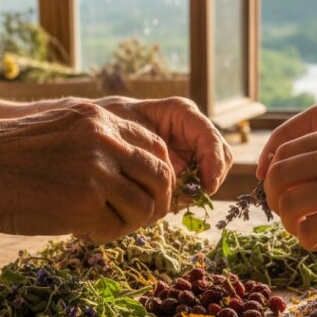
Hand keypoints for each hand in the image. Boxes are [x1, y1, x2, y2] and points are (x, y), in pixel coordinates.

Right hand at [0, 103, 174, 243]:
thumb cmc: (8, 155)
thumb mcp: (62, 130)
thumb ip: (99, 144)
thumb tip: (134, 176)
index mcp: (100, 119)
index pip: (156, 146)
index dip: (159, 174)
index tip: (149, 192)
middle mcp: (105, 140)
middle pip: (161, 177)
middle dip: (157, 203)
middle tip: (141, 218)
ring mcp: (98, 171)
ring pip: (144, 207)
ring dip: (129, 223)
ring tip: (102, 225)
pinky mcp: (85, 203)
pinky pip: (115, 228)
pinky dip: (103, 235)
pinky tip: (82, 231)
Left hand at [94, 96, 233, 193]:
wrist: (95, 134)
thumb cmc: (108, 122)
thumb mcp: (121, 125)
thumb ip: (142, 141)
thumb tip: (163, 167)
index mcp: (180, 113)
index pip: (209, 136)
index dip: (213, 162)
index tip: (207, 185)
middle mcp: (190, 132)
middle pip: (221, 156)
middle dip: (213, 177)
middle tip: (197, 197)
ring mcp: (189, 154)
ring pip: (213, 174)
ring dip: (201, 190)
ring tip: (178, 200)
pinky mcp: (183, 173)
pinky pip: (195, 189)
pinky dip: (188, 198)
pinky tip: (168, 202)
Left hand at [264, 123, 316, 257]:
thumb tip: (290, 181)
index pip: (284, 151)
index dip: (272, 176)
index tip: (279, 195)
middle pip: (278, 176)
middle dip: (274, 200)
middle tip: (286, 217)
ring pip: (287, 204)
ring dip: (288, 223)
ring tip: (304, 232)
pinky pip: (308, 230)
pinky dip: (306, 241)